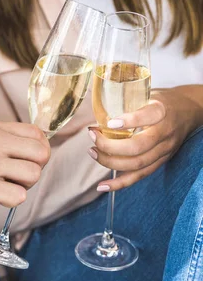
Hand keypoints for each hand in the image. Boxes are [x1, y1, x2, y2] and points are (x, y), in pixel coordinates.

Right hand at [0, 120, 50, 213]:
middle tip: (19, 175)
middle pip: (41, 153)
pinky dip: (11, 200)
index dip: (39, 148)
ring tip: (6, 186)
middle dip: (36, 167)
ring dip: (24, 185)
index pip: (36, 132)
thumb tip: (31, 145)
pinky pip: (18, 196)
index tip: (28, 159)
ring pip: (33, 175)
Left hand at [87, 87, 201, 191]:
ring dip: (110, 162)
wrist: (188, 111)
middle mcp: (164, 133)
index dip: (128, 121)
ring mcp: (164, 150)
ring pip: (137, 164)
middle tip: (92, 136)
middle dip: (110, 146)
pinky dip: (119, 183)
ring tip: (93, 152)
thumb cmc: (160, 101)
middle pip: (138, 147)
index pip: (147, 117)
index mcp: (161, 111)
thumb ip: (126, 102)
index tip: (109, 123)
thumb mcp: (147, 93)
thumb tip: (95, 114)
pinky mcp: (160, 162)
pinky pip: (139, 176)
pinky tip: (102, 186)